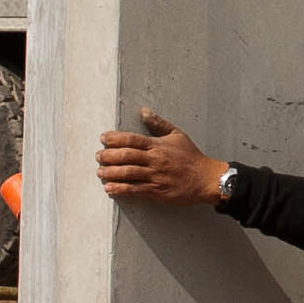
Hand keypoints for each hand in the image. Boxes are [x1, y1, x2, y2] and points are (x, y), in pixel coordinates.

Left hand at [98, 111, 229, 205]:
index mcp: (158, 145)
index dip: (114, 138)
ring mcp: (155, 176)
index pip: (132, 139)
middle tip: (98, 156)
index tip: (103, 138)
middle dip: (108, 156)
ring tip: (99, 172)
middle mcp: (155, 160)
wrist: (205, 178)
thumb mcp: (177, 135)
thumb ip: (158, 124)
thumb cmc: (191, 157)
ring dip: (111, 172)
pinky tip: (109, 189)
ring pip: (128, 173)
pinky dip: (120, 189)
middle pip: (126, 156)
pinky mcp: (157, 191)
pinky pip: (135, 189)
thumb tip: (144, 111)